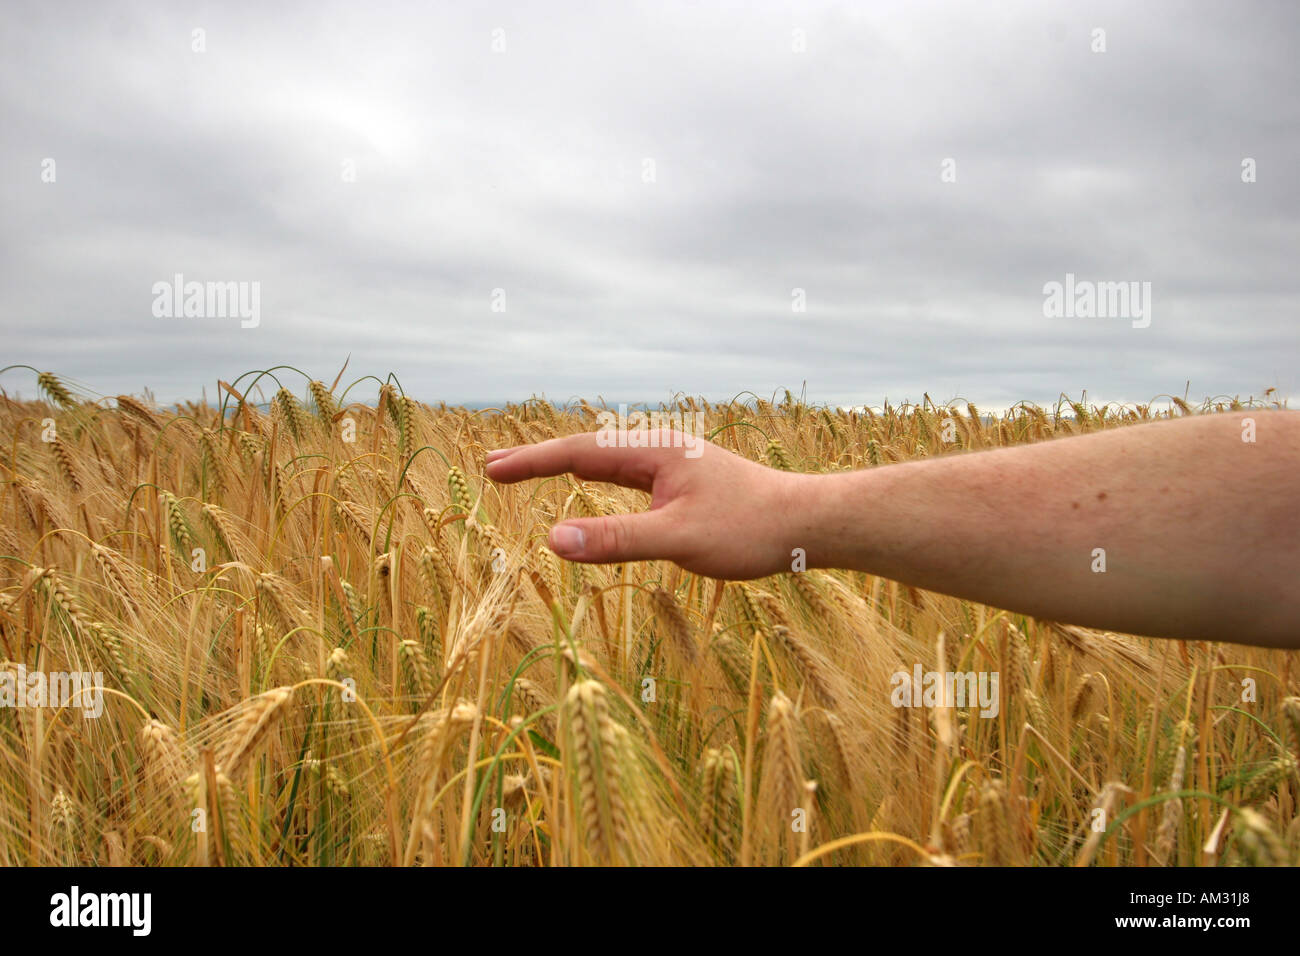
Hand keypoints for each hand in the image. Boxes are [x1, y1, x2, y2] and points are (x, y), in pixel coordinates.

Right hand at [484, 429, 805, 579]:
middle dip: (539, 457)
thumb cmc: (750, 530)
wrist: (808, 524)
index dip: (532, 462)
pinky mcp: (684, 480)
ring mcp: (673, 462)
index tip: (491, 470)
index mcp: (654, 450)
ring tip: (528, 468)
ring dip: (564, 464)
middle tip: (493, 464)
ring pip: (606, 459)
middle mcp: (660, 448)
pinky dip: (593, 476)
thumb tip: (552, 540)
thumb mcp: (678, 540)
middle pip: (586, 449)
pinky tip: (590, 482)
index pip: (578, 453)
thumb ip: (616, 540)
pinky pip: (625, 472)